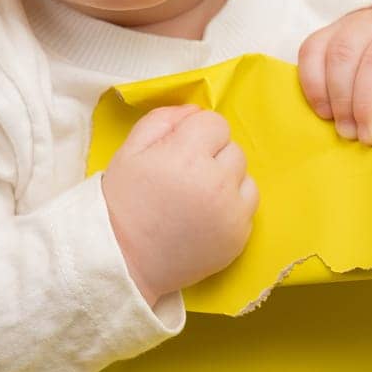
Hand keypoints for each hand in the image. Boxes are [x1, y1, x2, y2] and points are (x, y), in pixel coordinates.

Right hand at [101, 104, 258, 305]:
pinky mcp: (239, 239)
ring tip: (199, 196)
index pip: (216, 123)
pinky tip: (206, 216)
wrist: (123, 260)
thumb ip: (164, 119)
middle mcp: (217, 183)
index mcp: (188, 156)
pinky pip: (248, 207)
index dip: (196, 133)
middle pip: (233, 148)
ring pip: (246, 176)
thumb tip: (195, 112)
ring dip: (227, 179)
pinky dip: (232, 207)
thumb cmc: (123, 201)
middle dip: (213, 154)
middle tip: (186, 175)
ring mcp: (232, 214)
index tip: (180, 150)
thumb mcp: (131, 149)